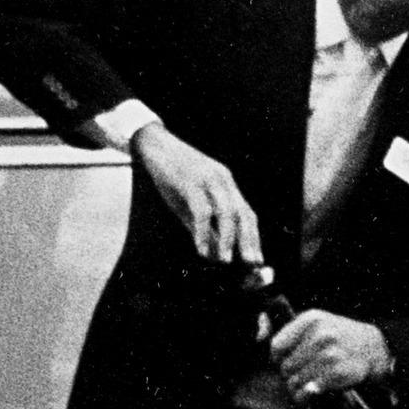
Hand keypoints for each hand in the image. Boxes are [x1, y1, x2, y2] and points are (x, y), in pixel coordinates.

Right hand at [134, 124, 259, 268]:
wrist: (153, 143)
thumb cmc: (170, 175)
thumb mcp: (188, 203)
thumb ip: (201, 226)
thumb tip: (211, 253)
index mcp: (226, 184)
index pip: (247, 213)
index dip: (253, 237)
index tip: (256, 260)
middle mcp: (223, 180)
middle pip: (243, 213)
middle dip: (248, 240)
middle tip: (251, 264)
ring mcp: (208, 179)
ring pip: (226, 212)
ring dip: (228, 239)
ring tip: (225, 261)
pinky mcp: (190, 181)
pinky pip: (202, 210)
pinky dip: (203, 232)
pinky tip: (200, 249)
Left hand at [267, 308, 389, 401]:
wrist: (373, 349)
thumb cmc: (340, 337)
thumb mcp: (317, 323)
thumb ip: (290, 331)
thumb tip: (258, 336)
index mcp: (311, 320)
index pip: (277, 347)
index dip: (278, 359)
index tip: (287, 361)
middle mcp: (320, 335)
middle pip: (285, 367)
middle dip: (290, 375)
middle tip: (301, 375)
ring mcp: (330, 355)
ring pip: (294, 382)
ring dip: (297, 388)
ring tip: (306, 385)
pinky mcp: (337, 374)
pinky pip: (307, 392)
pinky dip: (306, 397)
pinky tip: (312, 393)